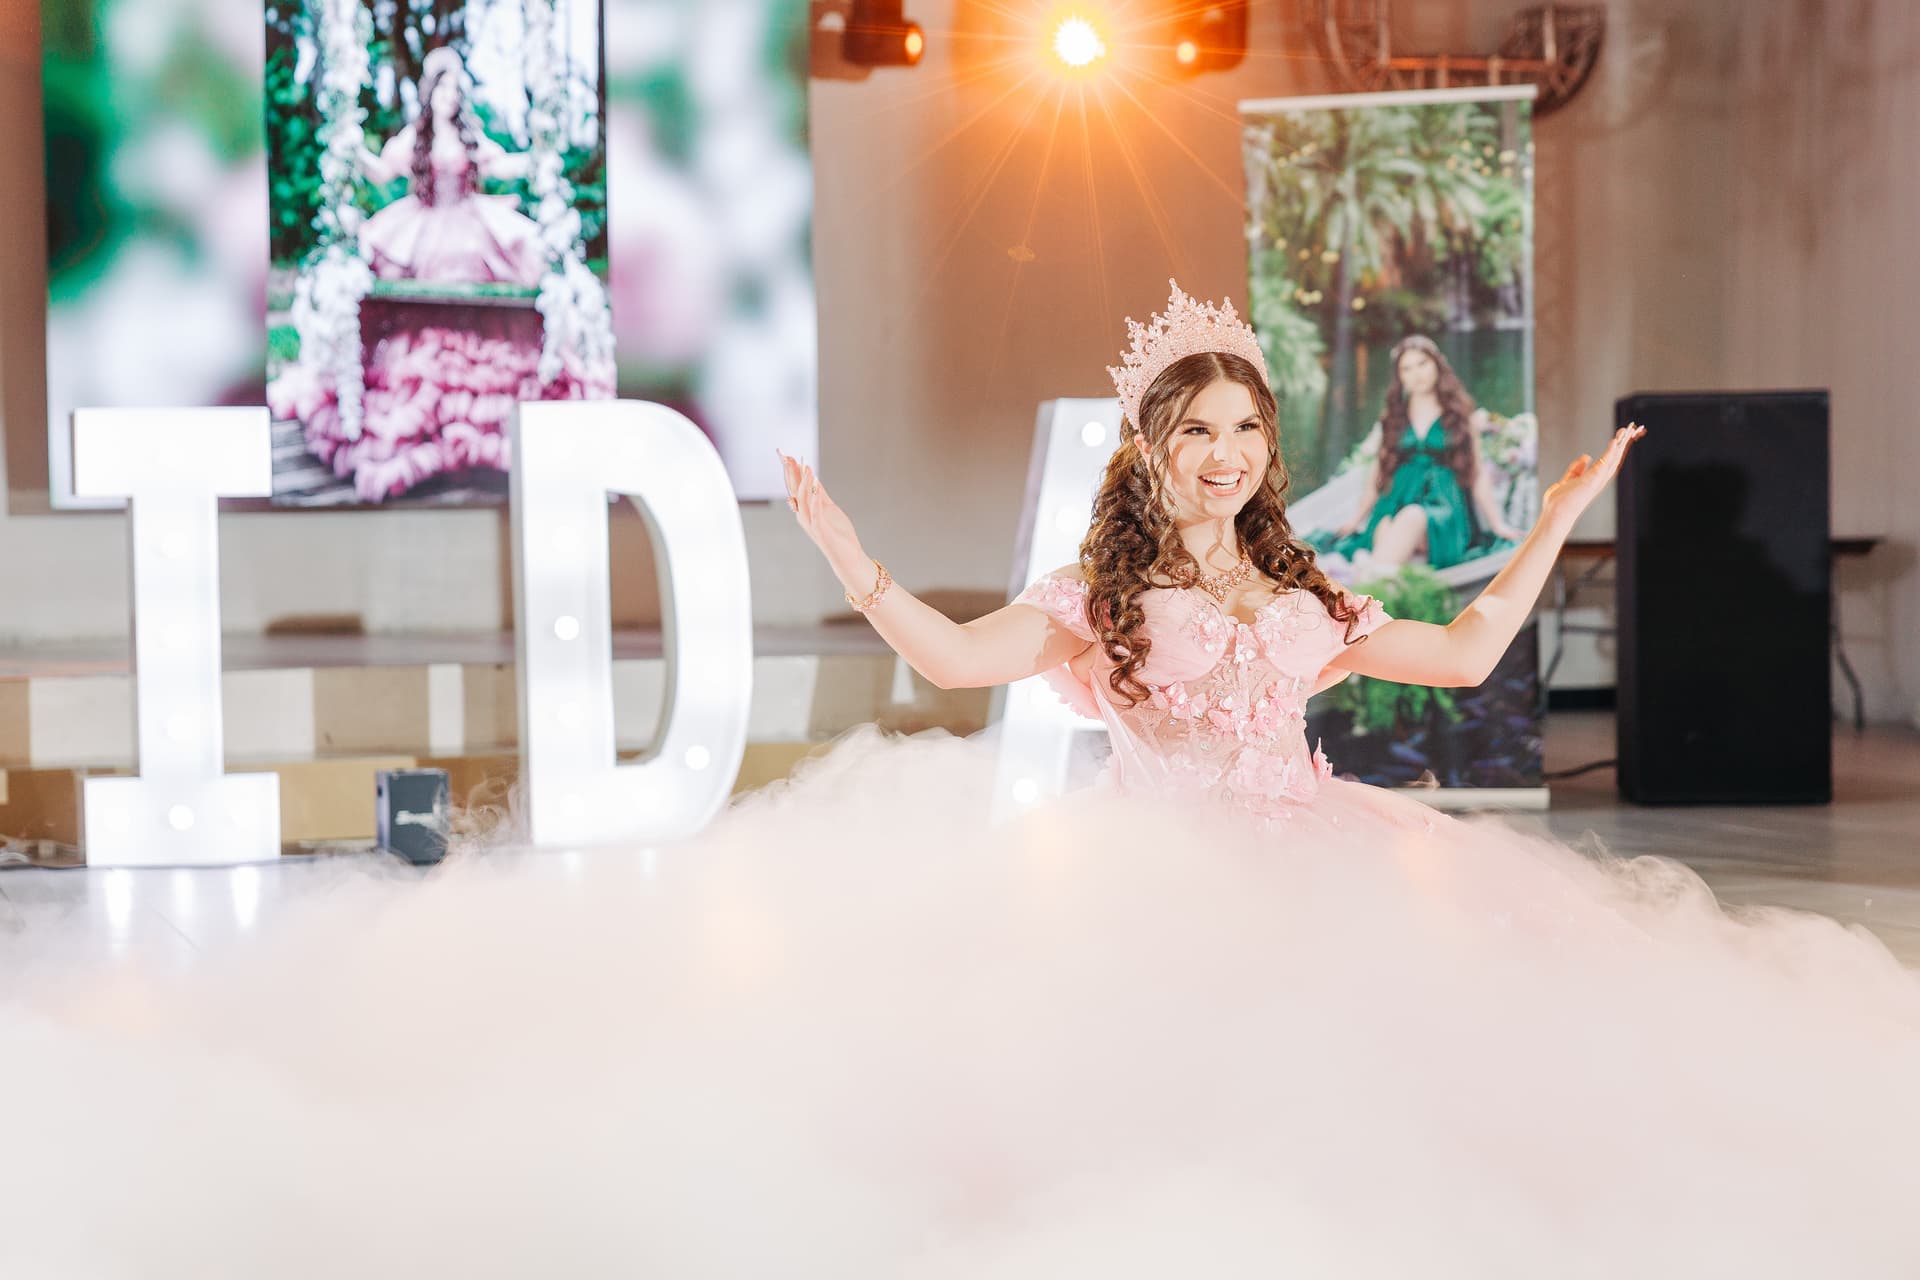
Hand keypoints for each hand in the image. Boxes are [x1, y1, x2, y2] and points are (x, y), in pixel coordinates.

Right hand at [778, 450, 870, 589]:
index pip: (796, 487)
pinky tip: (816, 490)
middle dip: (792, 474)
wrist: (847, 556)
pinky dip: (815, 501)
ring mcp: (811, 524)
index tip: (788, 456)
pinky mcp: (820, 530)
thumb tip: (814, 478)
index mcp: (806, 510)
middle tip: (788, 456)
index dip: (792, 472)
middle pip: (795, 491)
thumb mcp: (829, 508)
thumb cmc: (839, 534)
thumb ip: (820, 494)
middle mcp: (804, 516)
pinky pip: (816, 514)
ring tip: (807, 467)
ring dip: (805, 484)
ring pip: (803, 501)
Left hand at [1542, 423, 1645, 522]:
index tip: (1624, 433)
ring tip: (1628, 429)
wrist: (1555, 514)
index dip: (1618, 446)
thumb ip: (1576, 469)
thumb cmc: (1560, 502)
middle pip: (1617, 457)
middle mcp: (1600, 479)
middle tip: (1632, 427)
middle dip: (1625, 442)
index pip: (1611, 459)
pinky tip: (1614, 441)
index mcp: (1595, 478)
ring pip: (1614, 458)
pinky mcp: (1592, 480)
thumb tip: (1586, 456)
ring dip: (1621, 444)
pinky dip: (1610, 452)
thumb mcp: (1568, 480)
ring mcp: (1597, 480)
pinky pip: (1604, 463)